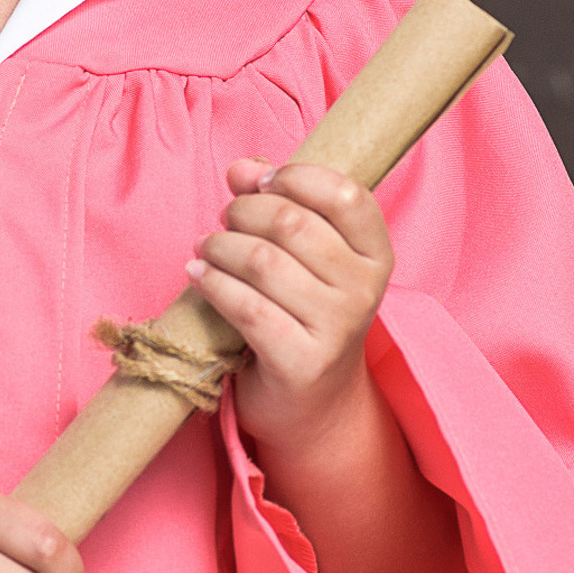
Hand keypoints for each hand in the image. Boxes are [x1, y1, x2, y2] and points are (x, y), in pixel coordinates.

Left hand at [186, 158, 394, 457]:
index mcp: (376, 255)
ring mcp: (338, 329)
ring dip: (220, 246)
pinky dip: (213, 284)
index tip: (258, 183)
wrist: (311, 405)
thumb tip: (241, 167)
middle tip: (224, 222)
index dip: (294, 177)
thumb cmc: (302, 315)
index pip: (345, 194)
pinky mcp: (302, 363)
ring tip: (205, 248)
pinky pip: (247, 308)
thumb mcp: (304, 258)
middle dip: (243, 212)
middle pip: (293, 223)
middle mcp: (365, 291)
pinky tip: (198, 276)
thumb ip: (279, 203)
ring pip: (263, 262)